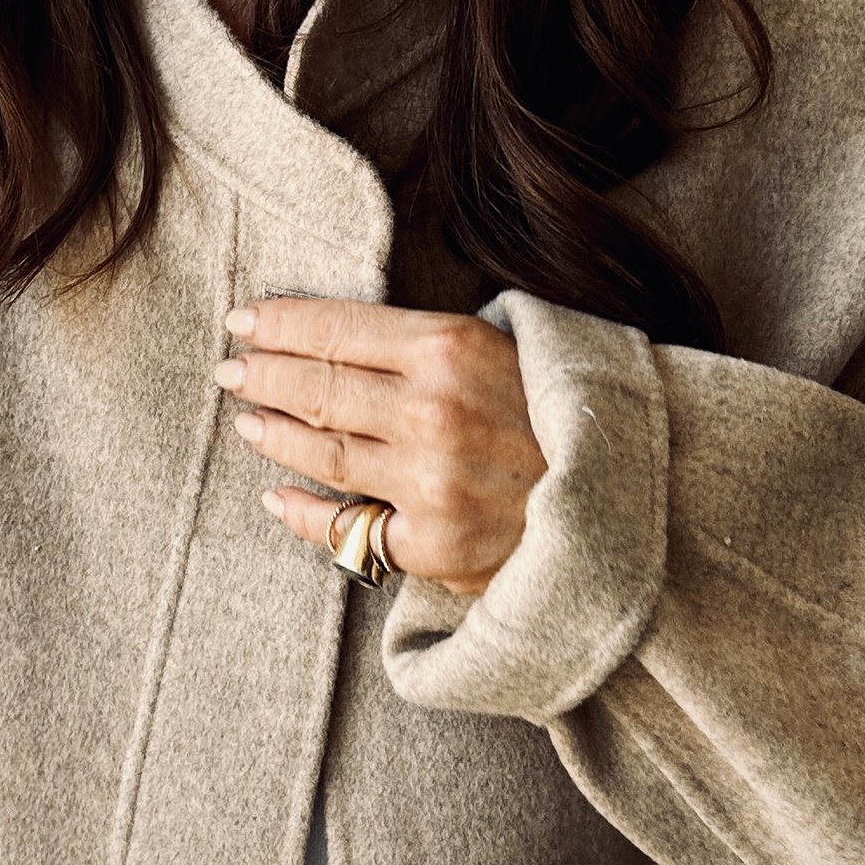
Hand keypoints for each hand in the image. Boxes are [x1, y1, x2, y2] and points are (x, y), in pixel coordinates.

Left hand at [216, 300, 545, 597]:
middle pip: (317, 386)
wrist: (633, 502)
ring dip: (274, 431)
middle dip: (263, 372)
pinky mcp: (433, 544)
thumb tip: (346, 336)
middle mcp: (432, 411)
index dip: (280, 323)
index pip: (337, 328)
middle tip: (231, 368)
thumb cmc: (567, 415)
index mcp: (452, 348)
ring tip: (248, 418)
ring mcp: (429, 482)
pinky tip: (275, 494)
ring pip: (322, 451)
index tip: (244, 320)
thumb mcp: (510, 347)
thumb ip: (434, 342)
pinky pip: (345, 527)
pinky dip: (301, 510)